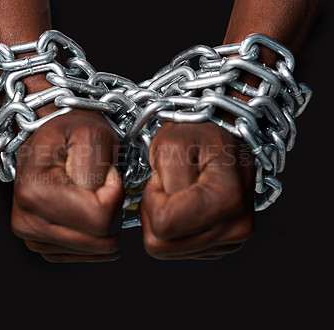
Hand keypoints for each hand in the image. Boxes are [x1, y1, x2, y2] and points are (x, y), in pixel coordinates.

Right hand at [11, 110, 123, 261]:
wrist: (53, 138)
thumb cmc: (71, 131)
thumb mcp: (91, 133)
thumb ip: (97, 168)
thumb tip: (101, 203)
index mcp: (35, 192)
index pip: (99, 219)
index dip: (115, 195)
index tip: (108, 174)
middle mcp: (27, 220)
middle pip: (98, 241)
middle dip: (112, 212)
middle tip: (102, 185)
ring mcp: (32, 235)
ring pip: (94, 250)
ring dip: (104, 224)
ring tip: (92, 194)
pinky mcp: (41, 244)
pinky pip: (84, 254)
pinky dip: (96, 236)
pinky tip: (90, 212)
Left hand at [140, 121, 254, 259]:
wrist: (227, 139)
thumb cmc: (204, 134)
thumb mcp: (172, 141)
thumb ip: (161, 177)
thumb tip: (160, 208)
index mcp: (227, 199)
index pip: (162, 225)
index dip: (151, 199)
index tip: (162, 178)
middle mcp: (235, 226)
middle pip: (161, 245)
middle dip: (154, 212)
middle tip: (167, 185)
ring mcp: (231, 239)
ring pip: (167, 250)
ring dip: (163, 220)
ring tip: (178, 193)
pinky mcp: (223, 245)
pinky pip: (179, 248)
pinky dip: (175, 227)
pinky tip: (186, 204)